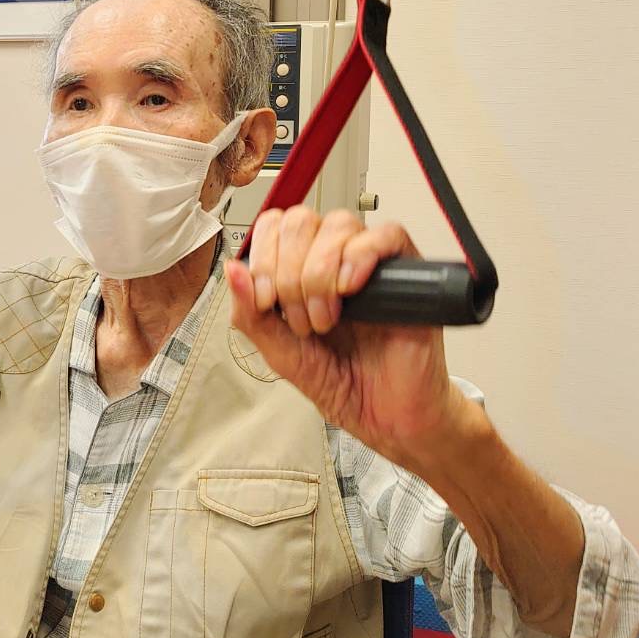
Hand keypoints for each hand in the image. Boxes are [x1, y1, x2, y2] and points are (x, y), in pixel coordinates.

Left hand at [225, 207, 475, 473]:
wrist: (383, 417)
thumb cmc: (339, 383)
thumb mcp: (280, 352)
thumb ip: (250, 314)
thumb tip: (232, 269)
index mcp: (299, 271)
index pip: (274, 226)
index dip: (264, 257)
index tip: (267, 302)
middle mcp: (333, 260)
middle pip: (302, 220)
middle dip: (289, 272)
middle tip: (300, 319)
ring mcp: (369, 263)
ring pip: (339, 224)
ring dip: (321, 274)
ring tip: (327, 319)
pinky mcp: (406, 272)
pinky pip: (385, 235)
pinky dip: (359, 257)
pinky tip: (350, 290)